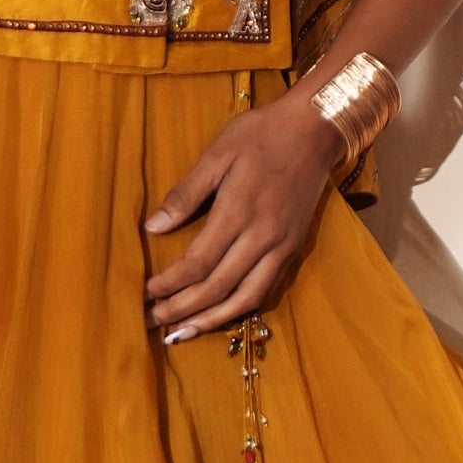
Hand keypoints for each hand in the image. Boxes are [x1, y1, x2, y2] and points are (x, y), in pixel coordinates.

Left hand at [142, 92, 339, 340]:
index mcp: (239, 211)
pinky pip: (266, 290)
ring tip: (182, 334)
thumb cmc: (261, 134)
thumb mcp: (218, 153)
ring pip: (245, 298)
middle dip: (182, 310)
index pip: (198, 263)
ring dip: (211, 321)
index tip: (145, 293)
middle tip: (152, 323)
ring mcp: (282, 246)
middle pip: (217, 288)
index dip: (170, 284)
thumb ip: (186, 193)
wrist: (316, 129)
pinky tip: (219, 316)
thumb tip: (152, 227)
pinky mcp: (294, 248)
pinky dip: (240, 309)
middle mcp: (263, 236)